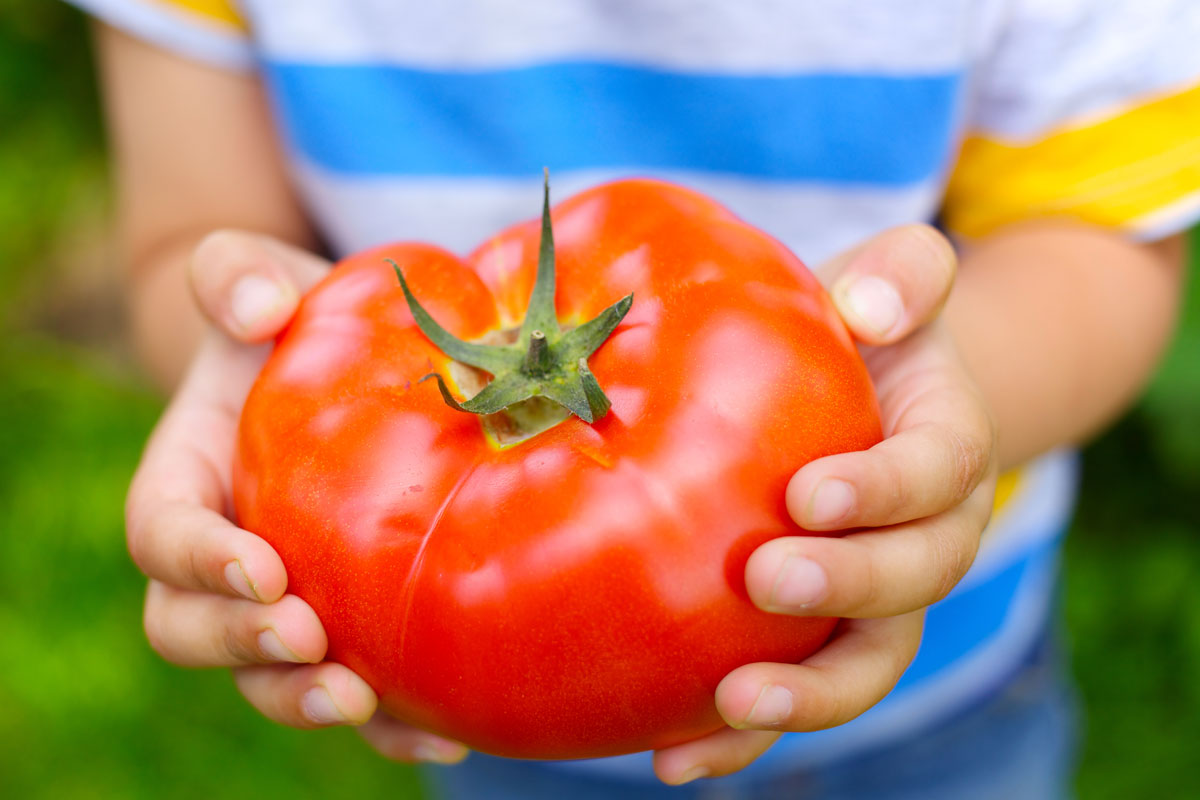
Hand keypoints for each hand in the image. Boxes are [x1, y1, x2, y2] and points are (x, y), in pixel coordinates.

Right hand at [125, 231, 466, 763]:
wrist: (350, 363)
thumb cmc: (297, 323)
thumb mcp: (261, 279)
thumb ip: (234, 274)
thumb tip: (259, 309)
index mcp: (190, 478)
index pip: (164, 533)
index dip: (200, 560)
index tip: (263, 568)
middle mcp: (223, 556)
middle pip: (192, 628)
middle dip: (243, 648)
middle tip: (309, 641)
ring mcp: (282, 599)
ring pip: (265, 679)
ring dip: (307, 701)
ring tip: (371, 705)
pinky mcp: (348, 622)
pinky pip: (356, 689)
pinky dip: (392, 722)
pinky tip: (449, 733)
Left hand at [653, 226, 997, 783]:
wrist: (871, 388)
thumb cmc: (866, 332)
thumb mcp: (893, 284)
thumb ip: (903, 274)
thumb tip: (867, 307)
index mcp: (946, 446)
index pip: (936, 472)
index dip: (882, 491)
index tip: (810, 495)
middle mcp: (928, 534)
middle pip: (915, 581)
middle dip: (848, 589)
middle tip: (767, 578)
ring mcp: (877, 595)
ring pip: (865, 662)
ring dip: (806, 695)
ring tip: (732, 704)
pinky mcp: (819, 633)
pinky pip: (794, 690)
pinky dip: (742, 739)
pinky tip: (672, 758)